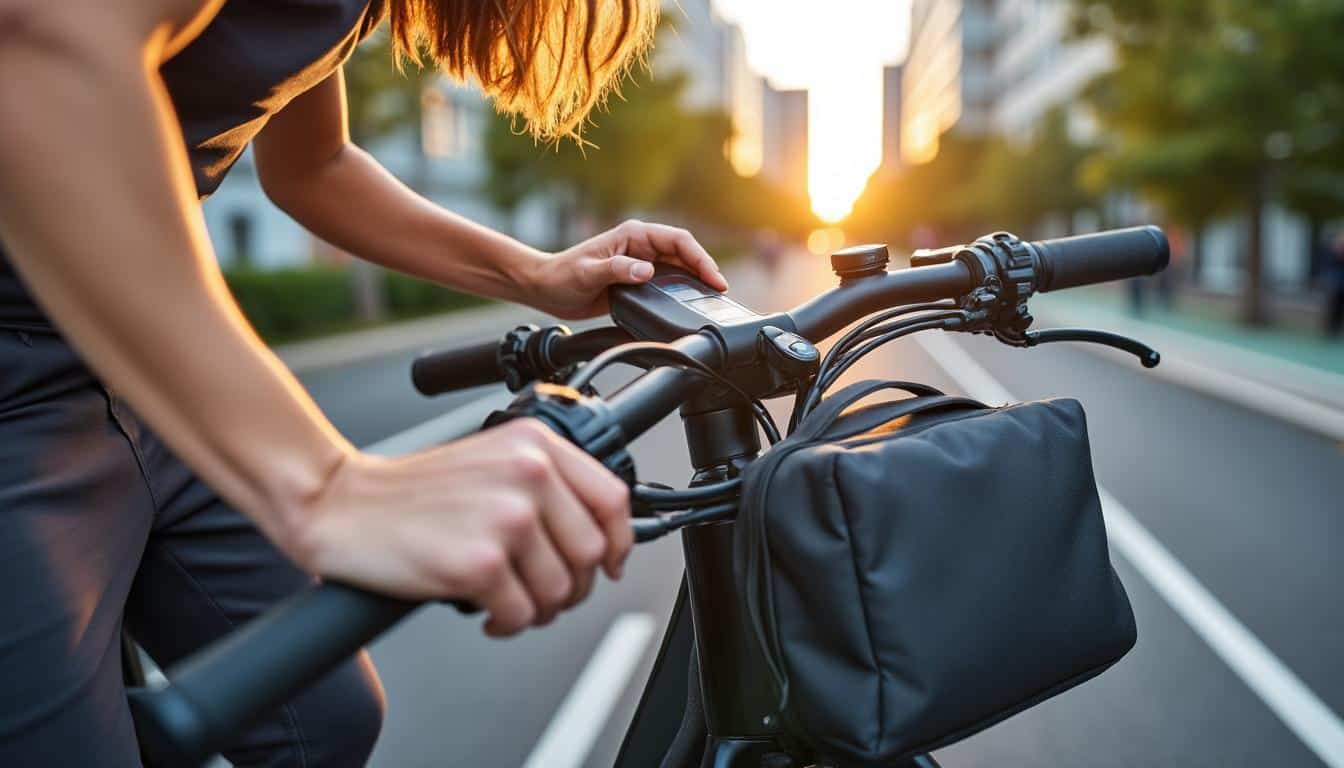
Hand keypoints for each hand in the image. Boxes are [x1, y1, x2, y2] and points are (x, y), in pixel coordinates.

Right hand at [296, 419, 632, 635]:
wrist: (342, 503)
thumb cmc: (412, 490)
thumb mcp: (490, 459)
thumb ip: (545, 483)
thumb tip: (599, 536)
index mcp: (535, 445)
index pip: (611, 499)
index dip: (618, 541)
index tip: (609, 562)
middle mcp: (528, 475)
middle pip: (591, 553)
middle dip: (573, 586)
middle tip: (545, 593)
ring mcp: (505, 519)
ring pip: (560, 591)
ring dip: (539, 609)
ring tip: (509, 602)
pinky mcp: (479, 564)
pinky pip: (522, 614)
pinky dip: (508, 624)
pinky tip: (487, 613)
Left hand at [523, 219, 728, 318]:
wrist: (546, 288)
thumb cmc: (562, 275)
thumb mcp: (589, 272)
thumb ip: (618, 269)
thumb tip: (647, 271)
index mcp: (633, 235)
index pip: (677, 240)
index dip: (699, 257)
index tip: (712, 276)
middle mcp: (641, 246)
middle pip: (684, 254)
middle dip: (704, 269)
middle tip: (719, 290)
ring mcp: (640, 263)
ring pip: (678, 268)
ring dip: (696, 280)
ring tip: (712, 297)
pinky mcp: (637, 280)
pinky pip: (666, 283)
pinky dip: (681, 291)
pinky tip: (690, 302)